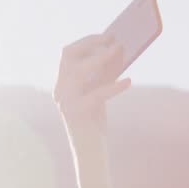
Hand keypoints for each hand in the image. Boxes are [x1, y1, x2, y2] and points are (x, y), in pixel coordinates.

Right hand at [53, 34, 131, 158]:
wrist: (90, 153)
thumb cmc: (95, 122)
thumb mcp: (98, 93)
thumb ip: (103, 74)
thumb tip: (118, 50)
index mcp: (62, 83)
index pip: (68, 53)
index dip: (87, 41)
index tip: (107, 34)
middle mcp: (59, 89)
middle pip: (69, 56)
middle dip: (91, 44)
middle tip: (114, 40)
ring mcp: (65, 101)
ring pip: (78, 71)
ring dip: (100, 59)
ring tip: (119, 52)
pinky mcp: (76, 114)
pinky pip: (96, 95)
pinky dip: (113, 86)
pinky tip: (129, 81)